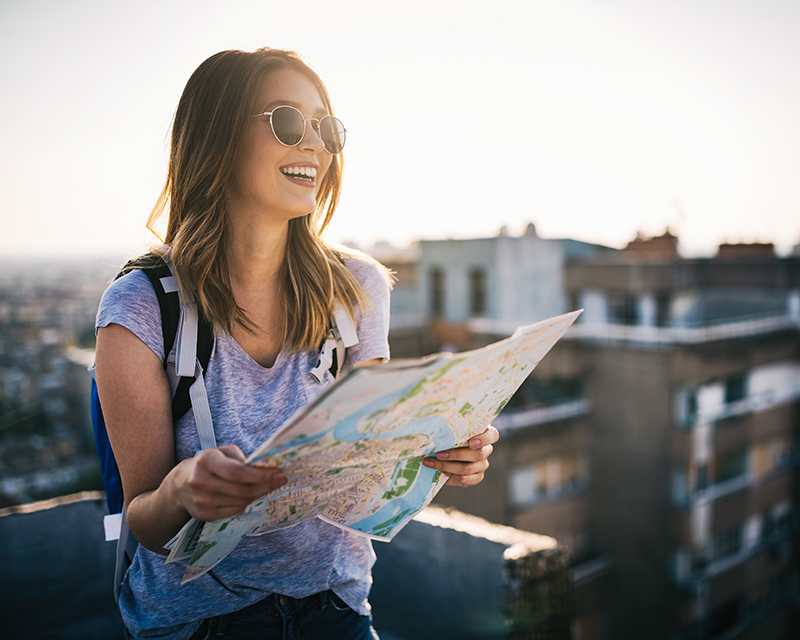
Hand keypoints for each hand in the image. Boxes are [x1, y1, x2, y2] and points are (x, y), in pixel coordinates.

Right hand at [171, 445, 286, 521]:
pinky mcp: (204, 515)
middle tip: (281, 480)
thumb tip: (266, 469)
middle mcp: (200, 481)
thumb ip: (242, 458)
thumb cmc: (209, 463)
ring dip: (259, 494)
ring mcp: (201, 501)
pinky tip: (251, 495)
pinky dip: (246, 503)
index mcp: (206, 461)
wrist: (180, 484)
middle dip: (266, 486)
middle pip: (242, 490)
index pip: (238, 472)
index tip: (279, 473)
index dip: (261, 475)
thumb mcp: (222, 452)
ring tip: (268, 486)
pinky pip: (234, 511)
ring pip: (241, 502)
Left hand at [422, 426, 498, 487]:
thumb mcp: (453, 429)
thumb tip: (437, 429)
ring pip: (469, 468)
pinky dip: (453, 477)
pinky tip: (442, 473)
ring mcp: (483, 464)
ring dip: (447, 466)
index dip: (484, 440)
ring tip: (432, 462)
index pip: (492, 436)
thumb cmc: (451, 435)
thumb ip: (452, 429)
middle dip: (456, 455)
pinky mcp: (477, 476)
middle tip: (439, 454)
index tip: (470, 443)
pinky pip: (468, 480)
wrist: (446, 451)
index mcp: (485, 434)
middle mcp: (486, 449)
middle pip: (477, 454)